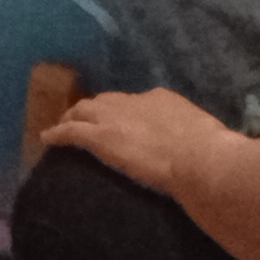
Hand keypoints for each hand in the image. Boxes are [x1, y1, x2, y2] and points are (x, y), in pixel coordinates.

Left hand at [39, 86, 240, 197]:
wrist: (200, 160)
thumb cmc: (212, 153)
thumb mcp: (206, 136)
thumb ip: (196, 139)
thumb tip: (206, 151)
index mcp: (162, 100)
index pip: (135, 102)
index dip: (123, 111)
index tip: (120, 120)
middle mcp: (134, 102)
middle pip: (105, 101)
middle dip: (92, 110)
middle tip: (83, 120)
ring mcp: (115, 118)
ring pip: (82, 111)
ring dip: (71, 118)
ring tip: (61, 128)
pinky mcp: (100, 138)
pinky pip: (70, 132)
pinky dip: (57, 134)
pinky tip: (46, 139)